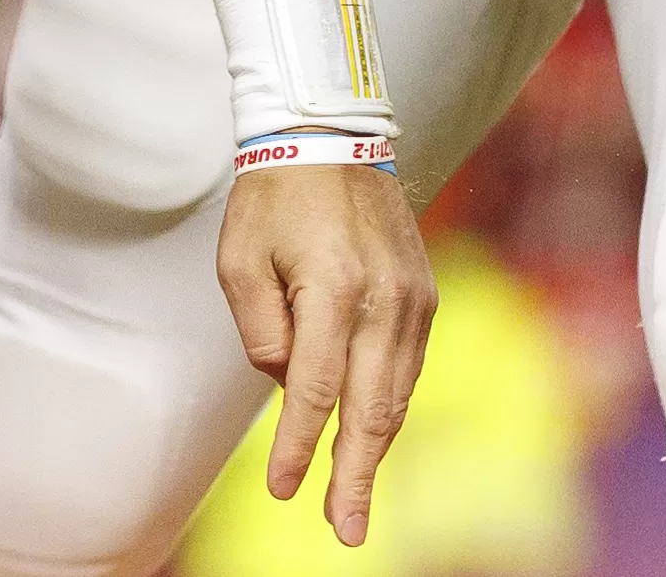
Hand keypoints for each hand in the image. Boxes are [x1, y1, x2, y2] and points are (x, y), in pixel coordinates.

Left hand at [215, 158, 433, 547]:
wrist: (331, 134)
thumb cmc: (275, 197)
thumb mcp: (240, 260)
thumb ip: (262, 332)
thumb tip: (290, 385)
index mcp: (334, 290)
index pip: (315, 391)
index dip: (298, 446)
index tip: (283, 488)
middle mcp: (384, 300)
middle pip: (369, 409)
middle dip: (354, 476)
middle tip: (345, 530)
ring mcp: (413, 299)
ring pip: (396, 394)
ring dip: (376, 451)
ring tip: (356, 500)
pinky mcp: (425, 294)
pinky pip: (408, 367)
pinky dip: (389, 408)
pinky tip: (372, 438)